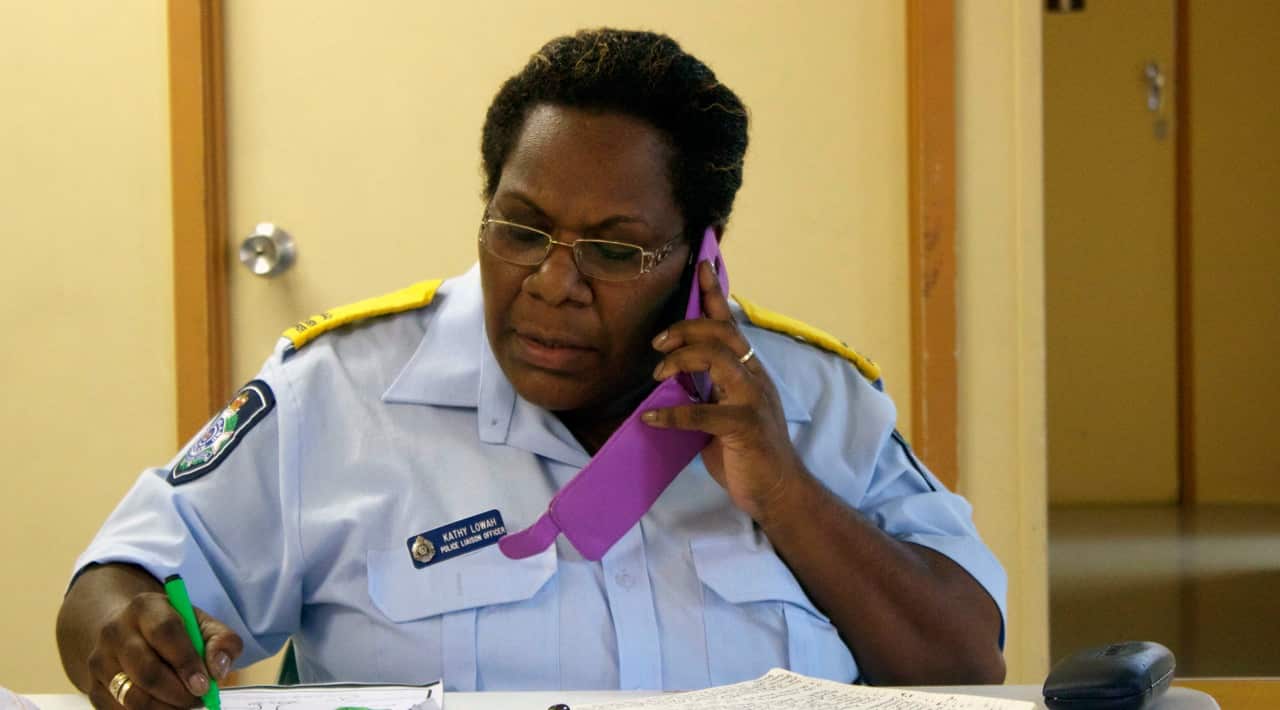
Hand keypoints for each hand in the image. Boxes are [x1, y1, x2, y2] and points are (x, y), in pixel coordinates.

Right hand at [85, 592, 240, 708]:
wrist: (130, 632)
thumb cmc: (174, 630)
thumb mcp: (202, 625)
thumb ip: (222, 641)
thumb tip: (218, 669)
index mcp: (145, 607)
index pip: (165, 633)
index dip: (186, 662)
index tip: (204, 685)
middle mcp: (115, 631)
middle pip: (146, 670)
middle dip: (178, 693)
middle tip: (198, 700)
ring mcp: (100, 660)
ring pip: (131, 696)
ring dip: (164, 709)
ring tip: (184, 705)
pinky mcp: (94, 687)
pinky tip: (165, 708)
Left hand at [643, 260, 808, 521]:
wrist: (778, 491)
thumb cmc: (747, 453)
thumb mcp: (724, 413)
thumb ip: (705, 392)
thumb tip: (668, 382)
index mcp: (748, 371)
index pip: (730, 324)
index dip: (714, 293)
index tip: (701, 265)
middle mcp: (754, 377)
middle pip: (723, 332)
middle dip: (688, 327)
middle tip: (658, 343)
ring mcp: (752, 400)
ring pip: (719, 358)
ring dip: (683, 360)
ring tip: (658, 373)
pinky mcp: (744, 427)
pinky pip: (704, 413)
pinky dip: (673, 414)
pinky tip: (651, 418)